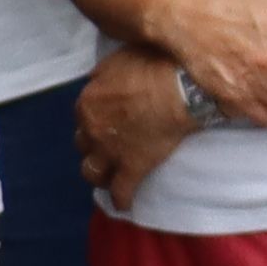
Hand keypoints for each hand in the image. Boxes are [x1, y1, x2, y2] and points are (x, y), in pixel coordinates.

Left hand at [77, 44, 192, 208]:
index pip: (83, 116)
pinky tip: (123, 205)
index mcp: (87, 102)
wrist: (183, 87)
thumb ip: (103, 75)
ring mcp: (111, 151)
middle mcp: (92, 129)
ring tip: (107, 176)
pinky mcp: (133, 167)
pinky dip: (121, 199)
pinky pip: (122, 190)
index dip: (94, 120)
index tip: (104, 122)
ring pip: (92, 171)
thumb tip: (97, 80)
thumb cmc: (155, 66)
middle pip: (83, 144)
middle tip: (106, 147)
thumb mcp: (118, 60)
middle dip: (92, 146)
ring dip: (98, 173)